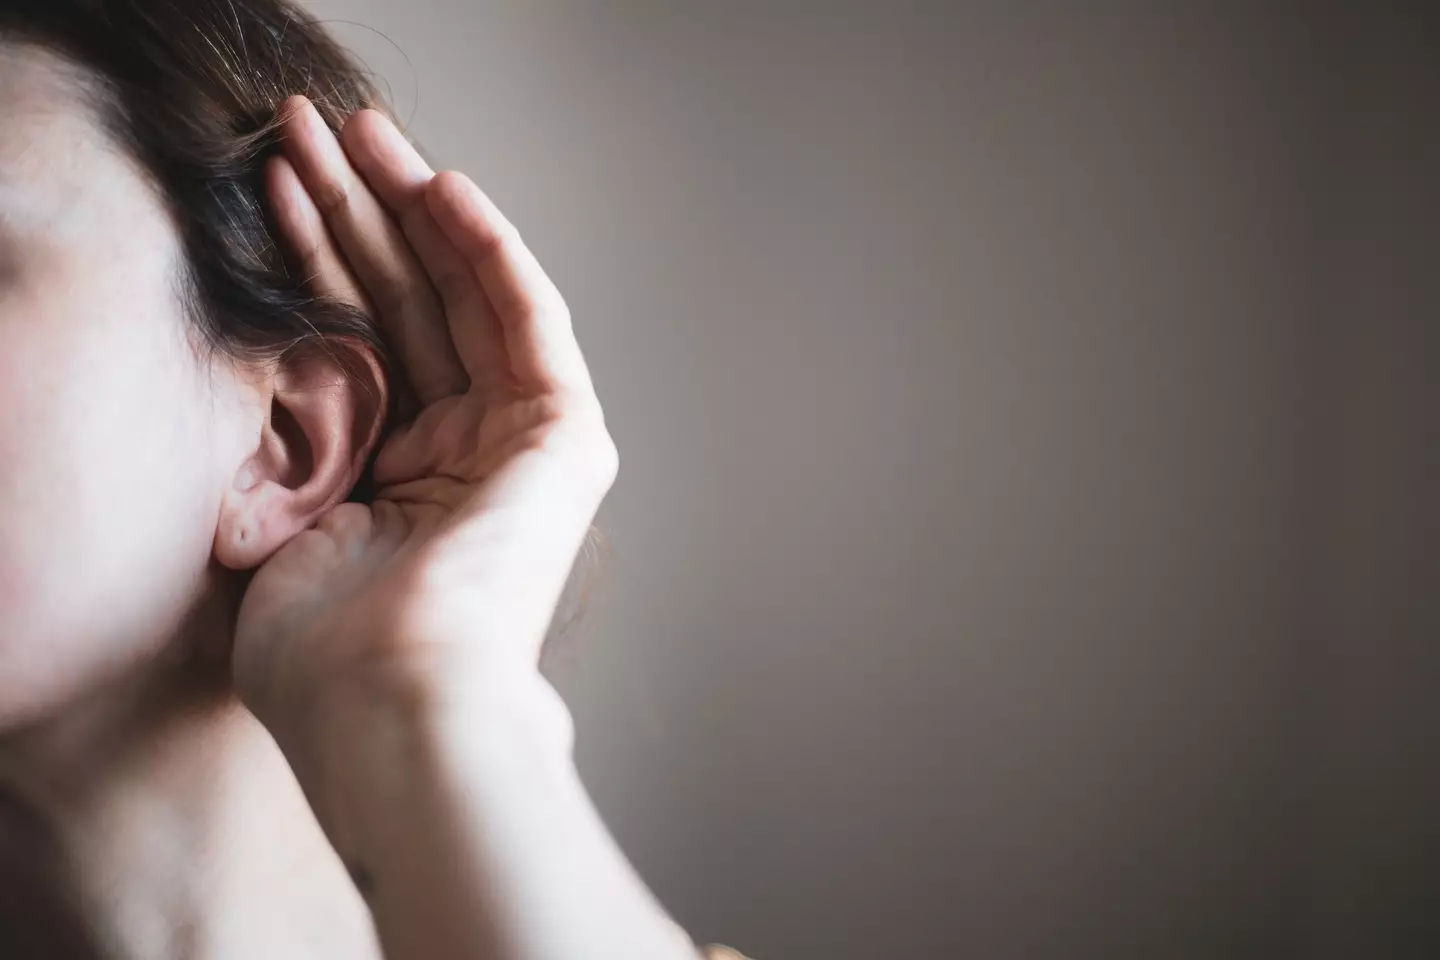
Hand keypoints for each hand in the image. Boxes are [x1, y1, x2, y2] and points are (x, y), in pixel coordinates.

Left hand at [231, 95, 616, 738]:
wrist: (391, 702)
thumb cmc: (325, 647)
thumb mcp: (277, 516)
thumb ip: (289, 436)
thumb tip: (276, 366)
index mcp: (400, 481)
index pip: (361, 341)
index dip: (314, 259)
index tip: (269, 187)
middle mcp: (465, 454)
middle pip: (410, 307)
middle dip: (360, 214)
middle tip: (313, 129)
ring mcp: (520, 445)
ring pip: (465, 300)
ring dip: (415, 212)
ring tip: (362, 131)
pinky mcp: (565, 439)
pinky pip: (528, 323)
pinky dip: (491, 254)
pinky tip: (445, 188)